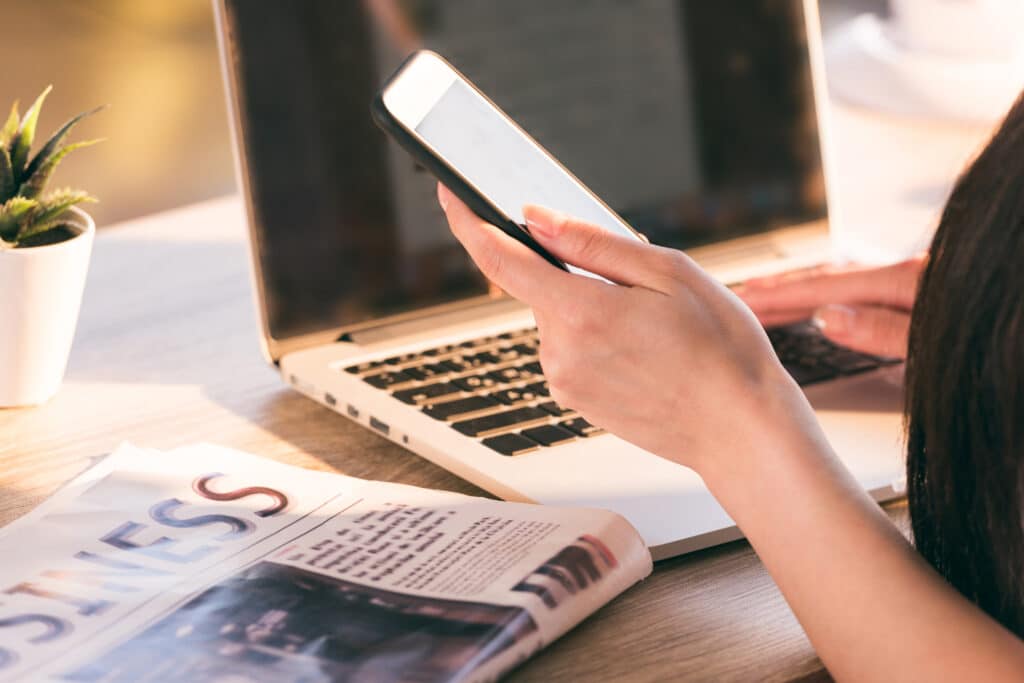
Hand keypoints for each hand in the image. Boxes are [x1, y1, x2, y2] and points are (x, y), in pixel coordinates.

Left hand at [437, 184, 818, 474]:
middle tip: (636, 283)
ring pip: (559, 319)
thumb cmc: (719, 350)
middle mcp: (559, 354)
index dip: (468, 221)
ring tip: (652, 326)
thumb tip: (536, 220)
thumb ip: (593, 244)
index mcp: (580, 314)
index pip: (499, 260)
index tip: (450, 192)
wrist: (739, 429)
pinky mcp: (576, 401)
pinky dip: (596, 336)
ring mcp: (565, 383)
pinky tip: (643, 350)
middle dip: (574, 272)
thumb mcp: (668, 273)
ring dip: (590, 307)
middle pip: (539, 288)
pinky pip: (571, 350)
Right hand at [735, 256, 925, 358]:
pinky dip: (835, 291)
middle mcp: (905, 272)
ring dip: (805, 289)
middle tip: (742, 297)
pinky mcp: (927, 289)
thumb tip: (825, 316)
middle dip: (781, 290)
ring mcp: (917, 278)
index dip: (778, 296)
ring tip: (774, 293)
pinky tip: (833, 297)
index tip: (741, 299)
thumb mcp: (937, 340)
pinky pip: (865, 287)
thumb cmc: (1005, 340)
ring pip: (845, 282)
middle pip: (826, 281)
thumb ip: (884, 329)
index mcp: (902, 281)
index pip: (822, 289)